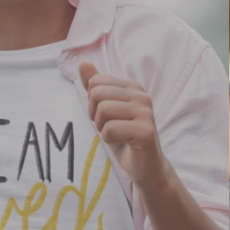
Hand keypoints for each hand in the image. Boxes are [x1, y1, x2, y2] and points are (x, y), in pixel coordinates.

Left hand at [78, 62, 170, 190]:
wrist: (144, 166)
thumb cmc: (123, 136)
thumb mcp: (104, 109)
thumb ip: (94, 85)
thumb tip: (83, 62)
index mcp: (133, 86)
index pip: (96, 82)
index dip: (92, 102)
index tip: (106, 116)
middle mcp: (142, 95)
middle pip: (97, 94)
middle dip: (96, 114)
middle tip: (109, 127)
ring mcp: (146, 112)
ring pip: (103, 110)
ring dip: (102, 127)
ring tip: (117, 134)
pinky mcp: (146, 131)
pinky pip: (110, 129)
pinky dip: (109, 139)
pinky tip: (123, 142)